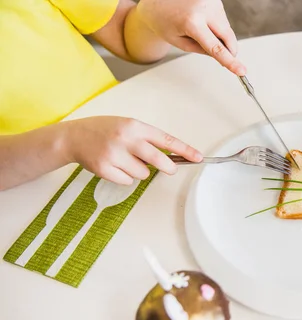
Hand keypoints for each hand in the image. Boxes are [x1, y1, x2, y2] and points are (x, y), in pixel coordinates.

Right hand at [64, 117, 201, 184]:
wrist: (73, 137)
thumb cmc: (104, 131)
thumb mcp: (127, 126)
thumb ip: (147, 139)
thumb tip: (171, 156)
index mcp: (134, 126)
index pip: (166, 140)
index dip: (185, 150)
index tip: (198, 157)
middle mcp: (125, 139)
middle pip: (158, 160)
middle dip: (168, 167)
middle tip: (170, 169)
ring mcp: (114, 154)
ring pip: (143, 173)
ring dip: (140, 171)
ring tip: (126, 161)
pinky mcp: (104, 169)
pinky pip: (127, 181)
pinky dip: (125, 178)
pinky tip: (115, 167)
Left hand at [137, 0, 244, 74]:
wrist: (156, 0)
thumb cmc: (163, 20)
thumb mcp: (180, 42)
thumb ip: (202, 50)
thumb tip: (222, 55)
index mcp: (192, 22)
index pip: (216, 48)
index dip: (230, 61)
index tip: (241, 70)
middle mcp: (203, 8)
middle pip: (228, 36)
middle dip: (229, 50)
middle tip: (226, 59)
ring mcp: (211, 0)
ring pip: (226, 28)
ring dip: (219, 34)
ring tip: (199, 29)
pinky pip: (222, 18)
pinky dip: (217, 25)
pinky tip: (203, 21)